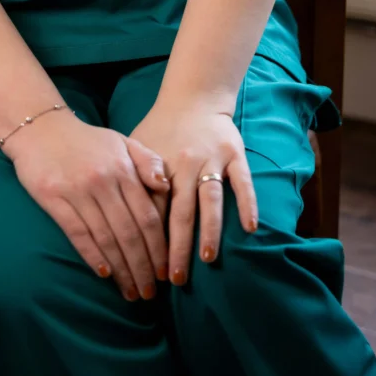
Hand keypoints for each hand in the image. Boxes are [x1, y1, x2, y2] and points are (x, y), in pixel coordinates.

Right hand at [3, 110, 170, 299]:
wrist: (40, 127)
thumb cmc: (86, 140)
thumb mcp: (122, 141)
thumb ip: (148, 161)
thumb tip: (166, 186)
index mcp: (124, 168)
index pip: (148, 216)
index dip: (159, 248)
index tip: (165, 272)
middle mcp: (104, 181)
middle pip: (129, 232)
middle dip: (142, 267)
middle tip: (150, 293)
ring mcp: (78, 190)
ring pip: (106, 238)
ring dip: (121, 269)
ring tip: (131, 292)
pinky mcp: (54, 198)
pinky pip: (77, 233)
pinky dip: (92, 255)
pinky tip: (104, 273)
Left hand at [128, 99, 258, 285]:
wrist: (193, 97)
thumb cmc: (161, 128)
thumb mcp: (138, 146)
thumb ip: (135, 178)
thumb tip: (125, 217)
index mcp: (160, 165)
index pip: (154, 209)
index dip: (151, 240)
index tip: (150, 269)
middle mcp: (184, 164)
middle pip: (181, 211)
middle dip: (177, 247)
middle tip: (175, 278)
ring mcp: (211, 159)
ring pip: (211, 200)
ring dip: (209, 231)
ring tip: (208, 258)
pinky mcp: (234, 154)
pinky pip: (243, 182)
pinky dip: (247, 203)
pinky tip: (251, 228)